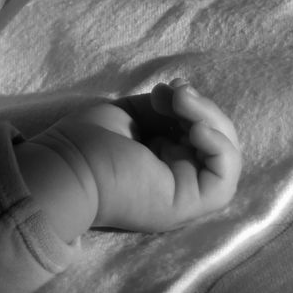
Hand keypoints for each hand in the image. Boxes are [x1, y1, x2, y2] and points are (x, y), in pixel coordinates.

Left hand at [22, 80, 241, 234]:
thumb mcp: (132, 112)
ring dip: (212, 121)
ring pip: (224, 157)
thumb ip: (163, 107)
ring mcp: (183, 193)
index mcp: (161, 159)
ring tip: (184, 104)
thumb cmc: (86, 140)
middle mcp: (176, 177)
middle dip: (203, 109)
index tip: (169, 87)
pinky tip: (196, 129)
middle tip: (177, 92)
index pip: (199, 130)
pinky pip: (223, 181)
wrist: (67, 165)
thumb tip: (182, 93)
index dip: (193, 106)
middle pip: (216, 141)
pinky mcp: (187, 204)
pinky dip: (220, 149)